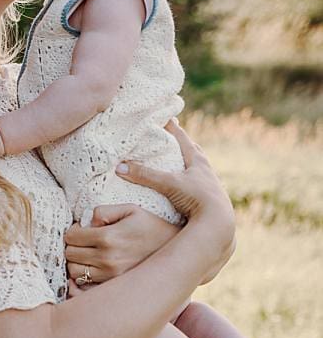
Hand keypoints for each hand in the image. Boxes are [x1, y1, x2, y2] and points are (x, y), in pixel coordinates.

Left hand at [64, 204, 178, 285]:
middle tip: (83, 242)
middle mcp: (107, 259)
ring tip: (88, 255)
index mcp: (108, 237)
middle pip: (70, 254)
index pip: (71, 236)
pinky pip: (86, 286)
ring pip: (74, 272)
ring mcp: (111, 276)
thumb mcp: (132, 210)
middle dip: (72, 246)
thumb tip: (88, 222)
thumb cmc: (153, 227)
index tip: (81, 229)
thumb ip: (105, 211)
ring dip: (77, 262)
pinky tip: (93, 269)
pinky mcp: (115, 287)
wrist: (178, 253)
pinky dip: (84, 278)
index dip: (72, 231)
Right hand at [117, 120, 235, 279]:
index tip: (165, 115)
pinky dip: (186, 180)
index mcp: (197, 161)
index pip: (183, 138)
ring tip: (175, 160)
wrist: (218, 222)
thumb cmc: (197, 198)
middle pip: (192, 151)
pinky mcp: (206, 199)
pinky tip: (181, 185)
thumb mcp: (168, 183)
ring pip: (195, 168)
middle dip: (182, 143)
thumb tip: (119, 167)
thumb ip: (144, 175)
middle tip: (171, 136)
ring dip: (185, 163)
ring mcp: (207, 185)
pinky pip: (194, 184)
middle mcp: (204, 170)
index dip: (173, 127)